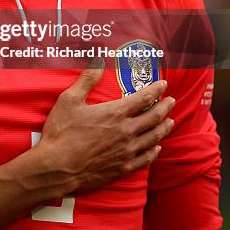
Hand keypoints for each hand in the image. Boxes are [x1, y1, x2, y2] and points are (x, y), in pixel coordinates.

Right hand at [37, 65, 174, 193]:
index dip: (156, 89)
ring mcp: (126, 152)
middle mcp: (126, 132)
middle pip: (153, 117)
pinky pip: (145, 159)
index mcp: (115, 113)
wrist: (57, 167)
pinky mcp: (122, 168)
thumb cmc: (61, 132)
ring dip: (164, 128)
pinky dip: (154, 152)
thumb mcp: (70, 100)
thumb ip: (87, 80)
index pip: (143, 98)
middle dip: (165, 107)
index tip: (164, 84)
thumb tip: (98, 61)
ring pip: (153, 138)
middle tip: (172, 101)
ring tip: (170, 122)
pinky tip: (157, 148)